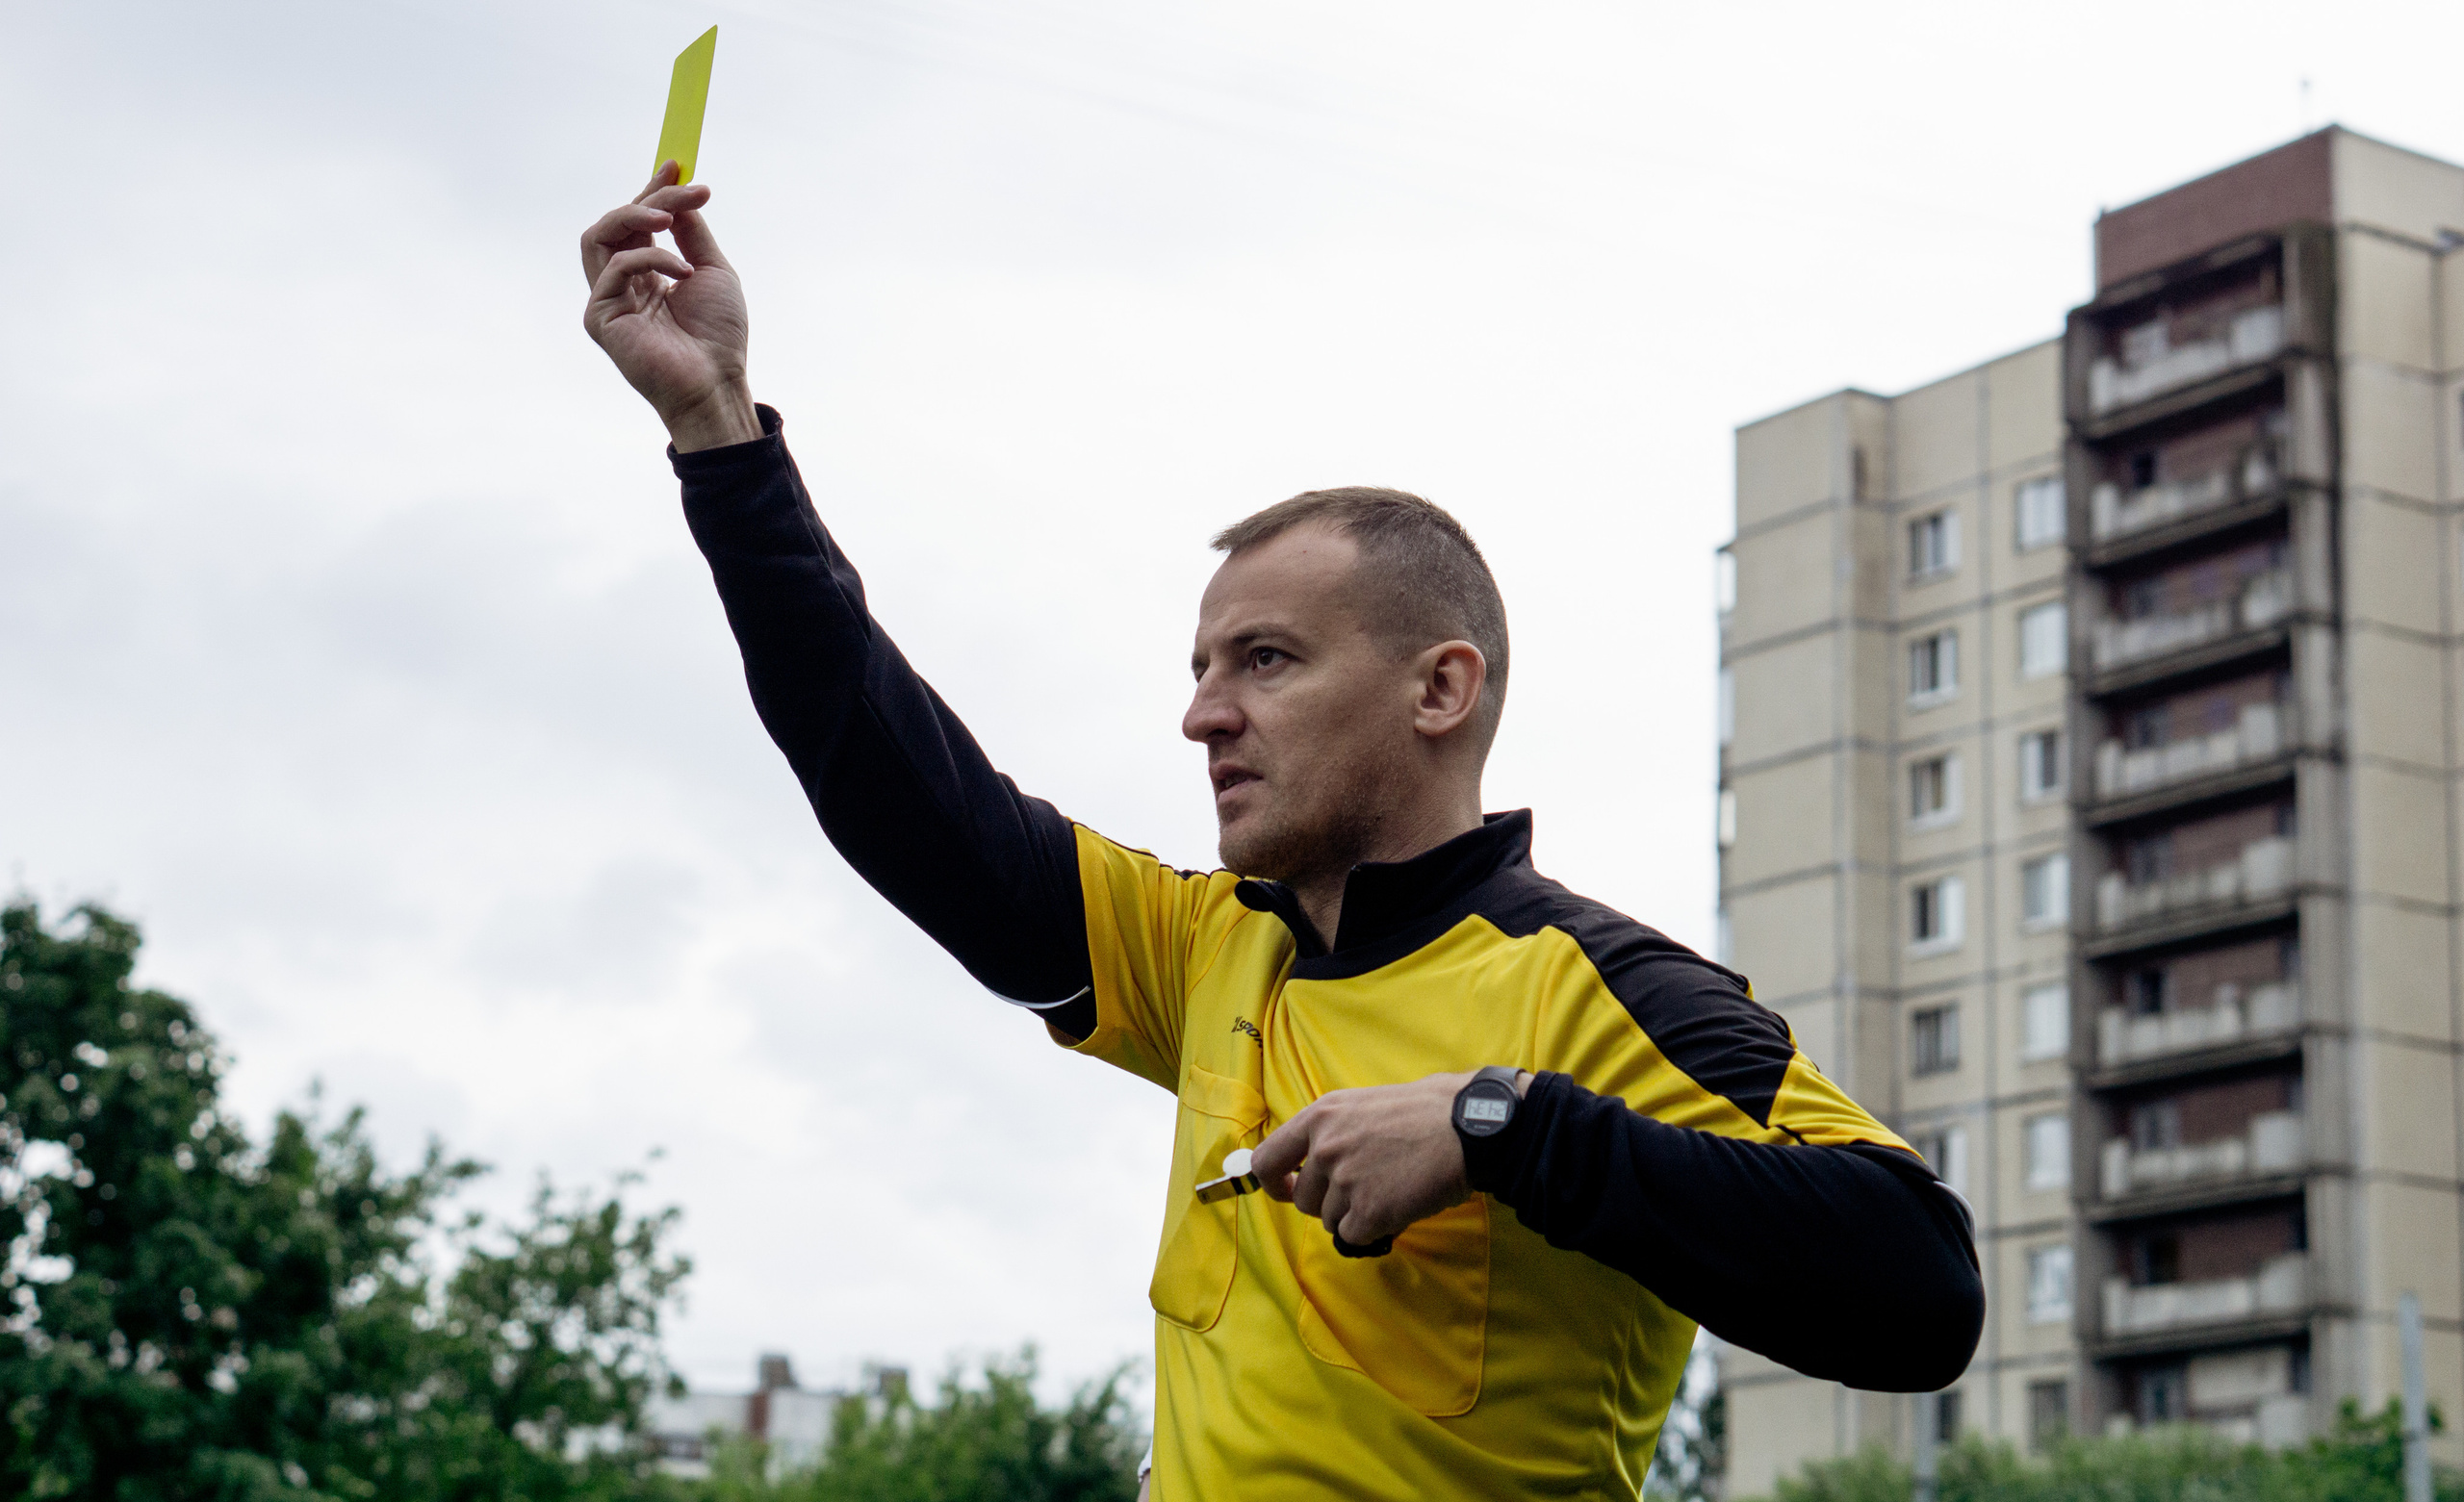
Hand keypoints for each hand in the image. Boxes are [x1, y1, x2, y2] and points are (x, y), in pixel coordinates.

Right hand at [580, 161, 759, 451]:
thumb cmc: (719, 336)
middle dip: (650, 198)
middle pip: (615, 223)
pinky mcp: (599, 318)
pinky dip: (650, 259)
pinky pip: (613, 268)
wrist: (717, 381)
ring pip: (599, 236)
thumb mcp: (712, 271)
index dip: (652, 192)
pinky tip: (682, 273)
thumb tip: (680, 194)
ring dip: (635, 215)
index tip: (675, 164)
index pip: (636, 224)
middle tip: (682, 185)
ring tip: (670, 218)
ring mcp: (606, 301)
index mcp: (645, 276)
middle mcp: (621, 285)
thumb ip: (692, 234)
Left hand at [1251, 1071, 1479, 1247]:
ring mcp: (1345, 1181)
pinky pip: (1354, 1236)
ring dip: (1354, 1214)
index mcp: (1320, 1117)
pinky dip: (1373, 1229)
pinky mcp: (1369, 1211)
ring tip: (1388, 1190)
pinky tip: (1397, 1205)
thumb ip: (1331, 1132)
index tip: (1287, 1189)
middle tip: (1362, 1190)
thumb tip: (1310, 1165)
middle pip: (1302, 1199)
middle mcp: (1324, 1148)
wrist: (1466, 1128)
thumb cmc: (1423, 1113)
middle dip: (1327, 1202)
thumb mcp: (1363, 1105)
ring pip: (1329, 1220)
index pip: (1267, 1160)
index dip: (1274, 1182)